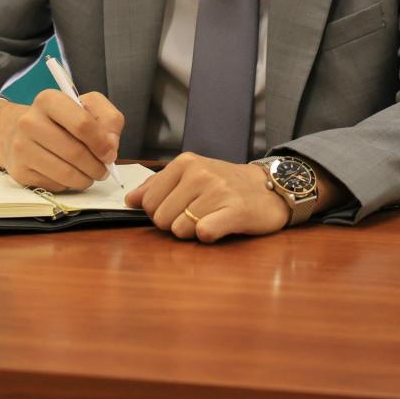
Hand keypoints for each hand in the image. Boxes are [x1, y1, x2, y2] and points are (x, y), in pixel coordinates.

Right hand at [0, 92, 123, 191]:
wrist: (21, 131)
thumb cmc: (61, 119)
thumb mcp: (88, 107)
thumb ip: (109, 120)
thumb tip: (110, 147)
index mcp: (49, 100)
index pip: (82, 124)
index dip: (101, 143)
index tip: (110, 154)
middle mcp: (30, 121)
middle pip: (75, 152)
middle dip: (96, 166)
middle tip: (104, 170)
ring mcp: (21, 147)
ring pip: (65, 173)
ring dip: (86, 179)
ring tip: (91, 175)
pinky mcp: (19, 171)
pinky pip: (53, 185)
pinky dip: (68, 185)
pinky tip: (70, 175)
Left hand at [125, 151, 290, 242]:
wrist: (268, 188)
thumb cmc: (226, 184)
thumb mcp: (191, 175)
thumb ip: (158, 186)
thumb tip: (130, 200)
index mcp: (185, 163)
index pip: (149, 201)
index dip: (159, 213)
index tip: (178, 208)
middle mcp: (199, 173)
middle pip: (162, 219)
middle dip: (175, 224)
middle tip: (198, 214)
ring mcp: (217, 191)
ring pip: (180, 230)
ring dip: (193, 232)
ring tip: (211, 218)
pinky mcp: (235, 211)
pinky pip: (204, 233)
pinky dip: (208, 235)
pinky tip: (219, 226)